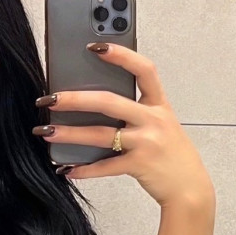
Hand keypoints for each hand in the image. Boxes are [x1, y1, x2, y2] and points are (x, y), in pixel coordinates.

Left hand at [33, 43, 213, 208]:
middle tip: (50, 98)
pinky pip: (105, 166)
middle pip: (109, 102)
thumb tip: (91, 100)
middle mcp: (153, 120)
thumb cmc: (170, 152)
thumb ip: (135, 110)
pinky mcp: (139, 165)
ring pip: (101, 134)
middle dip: (75, 99)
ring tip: (45, 132)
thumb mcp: (160, 124)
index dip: (120, 55)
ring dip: (70, 133)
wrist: (190, 188)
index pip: (143, 69)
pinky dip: (83, 169)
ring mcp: (147, 143)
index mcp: (158, 104)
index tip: (94, 46)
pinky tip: (65, 168)